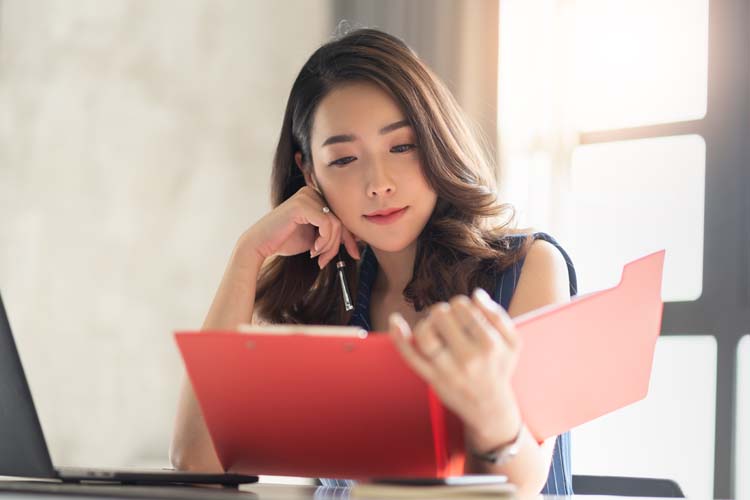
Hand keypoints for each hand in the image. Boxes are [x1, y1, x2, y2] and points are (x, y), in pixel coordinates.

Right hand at [242, 186, 359, 268]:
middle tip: (325, 260)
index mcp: (315, 197)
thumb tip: (358, 240)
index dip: (349, 237)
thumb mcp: (315, 238)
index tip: (355, 254)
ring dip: (329, 245)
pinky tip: (313, 249)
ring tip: (317, 256)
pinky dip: (324, 240)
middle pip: (339, 219)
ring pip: (335, 223)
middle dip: (337, 244)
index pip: (340, 216)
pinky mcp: (302, 204)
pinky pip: (326, 224)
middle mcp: (311, 192)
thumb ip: (332, 234)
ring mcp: (306, 196)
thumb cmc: (284, 241)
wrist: (260, 245)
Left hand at [387, 288, 521, 438]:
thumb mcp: (512, 343)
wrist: (490, 408)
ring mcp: (447, 369)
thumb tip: (476, 294)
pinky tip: (395, 320)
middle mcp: (468, 358)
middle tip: (449, 322)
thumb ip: (497, 315)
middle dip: (442, 312)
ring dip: (426, 323)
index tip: (463, 314)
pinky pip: (410, 356)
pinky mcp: (432, 378)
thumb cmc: (499, 368)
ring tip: (435, 328)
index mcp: (489, 344)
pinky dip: (399, 337)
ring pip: (424, 332)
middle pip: (440, 315)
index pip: (462, 307)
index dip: (459, 304)